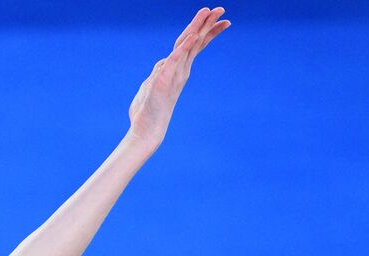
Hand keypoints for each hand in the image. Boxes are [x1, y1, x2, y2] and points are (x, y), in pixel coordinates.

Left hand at [127, 7, 230, 150]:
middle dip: (207, 24)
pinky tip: (192, 36)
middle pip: (195, 42)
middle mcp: (179, 71)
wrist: (145, 131)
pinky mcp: (163, 80)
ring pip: (188, 46)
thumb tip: (162, 64)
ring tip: (209, 13)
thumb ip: (159, 72)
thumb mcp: (152, 85)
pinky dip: (183, 48)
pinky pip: (175, 60)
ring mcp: (173, 74)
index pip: (194, 46)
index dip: (207, 32)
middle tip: (222, 9)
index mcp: (178, 70)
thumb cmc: (147, 111)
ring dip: (198, 28)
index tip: (223, 20)